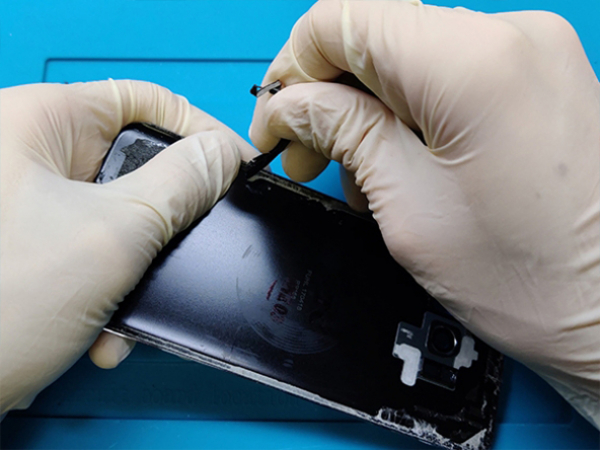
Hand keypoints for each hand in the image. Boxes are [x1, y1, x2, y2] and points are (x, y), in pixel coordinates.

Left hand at [0, 80, 255, 413]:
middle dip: (166, 222)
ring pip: (123, 217)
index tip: (239, 171)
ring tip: (134, 309)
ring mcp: (31, 201)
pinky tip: (104, 331)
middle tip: (189, 248)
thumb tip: (222, 156)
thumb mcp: (115, 235)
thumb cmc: (1, 304)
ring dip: (140, 270)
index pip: (146, 101)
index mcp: (39, 121)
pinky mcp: (35, 242)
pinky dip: (111, 292)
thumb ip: (183, 185)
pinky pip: (97, 250)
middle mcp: (32, 154)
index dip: (202, 133)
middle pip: (138, 163)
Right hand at [250, 0, 599, 425]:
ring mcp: (534, 52)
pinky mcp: (542, 76)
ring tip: (368, 180)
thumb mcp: (408, 210)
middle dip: (331, 96)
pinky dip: (413, 115)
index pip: (343, 19)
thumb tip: (292, 104)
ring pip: (410, 59)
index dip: (294, 69)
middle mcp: (512, 36)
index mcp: (472, 63)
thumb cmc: (530, 281)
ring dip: (372, 112)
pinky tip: (408, 166)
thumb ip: (343, 136)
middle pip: (378, 36)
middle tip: (309, 156)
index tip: (279, 122)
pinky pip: (450, 76)